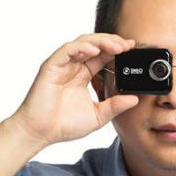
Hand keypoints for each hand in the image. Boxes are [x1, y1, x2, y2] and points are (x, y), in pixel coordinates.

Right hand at [8, 33, 137, 145]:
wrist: (41, 133)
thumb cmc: (63, 125)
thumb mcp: (97, 116)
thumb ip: (115, 106)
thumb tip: (135, 100)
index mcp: (84, 75)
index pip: (103, 56)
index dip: (117, 50)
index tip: (132, 49)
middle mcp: (73, 67)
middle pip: (95, 45)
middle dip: (113, 42)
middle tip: (128, 45)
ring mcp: (62, 65)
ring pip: (83, 43)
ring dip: (101, 41)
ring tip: (116, 46)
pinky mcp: (51, 66)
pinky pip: (67, 50)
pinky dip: (81, 47)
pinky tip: (95, 50)